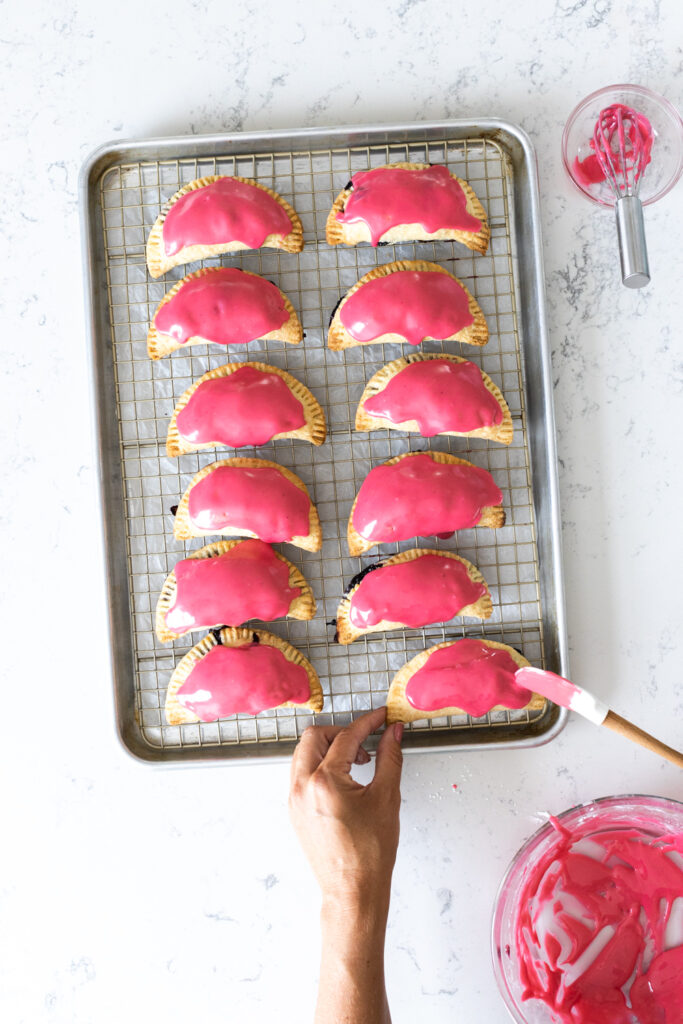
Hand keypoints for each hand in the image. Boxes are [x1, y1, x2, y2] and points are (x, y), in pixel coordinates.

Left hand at [289, 707, 402, 908]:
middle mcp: (301, 787)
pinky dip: (320, 765)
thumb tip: (392, 733)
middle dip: (341, 732)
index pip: (346, 736)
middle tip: (366, 741)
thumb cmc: (370, 853)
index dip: (367, 723)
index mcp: (324, 782)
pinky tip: (344, 779)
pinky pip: (301, 773)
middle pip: (315, 736)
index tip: (381, 718)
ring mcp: (294, 799)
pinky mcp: (294, 810)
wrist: (353, 891)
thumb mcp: (387, 798)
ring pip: (304, 753)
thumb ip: (389, 757)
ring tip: (357, 762)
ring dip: (329, 748)